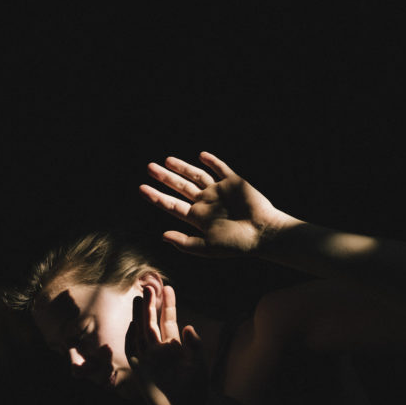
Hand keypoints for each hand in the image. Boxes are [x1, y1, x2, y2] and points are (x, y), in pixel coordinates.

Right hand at [124, 284, 205, 404]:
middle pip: (153, 322)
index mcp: (176, 348)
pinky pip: (133, 350)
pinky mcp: (139, 369)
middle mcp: (160, 350)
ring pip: (142, 332)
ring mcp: (148, 359)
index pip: (169, 321)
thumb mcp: (199, 367)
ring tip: (139, 297)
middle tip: (149, 285)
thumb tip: (187, 326)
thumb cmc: (192, 393)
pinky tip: (134, 323)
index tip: (168, 288)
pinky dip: (132, 337)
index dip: (169, 305)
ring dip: (140, 315)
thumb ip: (195, 347)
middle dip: (151, 305)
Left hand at [139, 151, 298, 257]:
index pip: (171, 205)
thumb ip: (184, 243)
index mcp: (198, 218)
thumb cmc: (236, 244)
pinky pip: (220, 169)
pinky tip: (201, 156)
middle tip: (149, 167)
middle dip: (164, 178)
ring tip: (167, 160)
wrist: (263, 233)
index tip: (141, 188)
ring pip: (196, 176)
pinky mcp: (234, 183)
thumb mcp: (207, 248)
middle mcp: (206, 203)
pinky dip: (211, 161)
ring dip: (182, 167)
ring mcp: (219, 192)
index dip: (156, 197)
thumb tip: (162, 235)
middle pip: (180, 187)